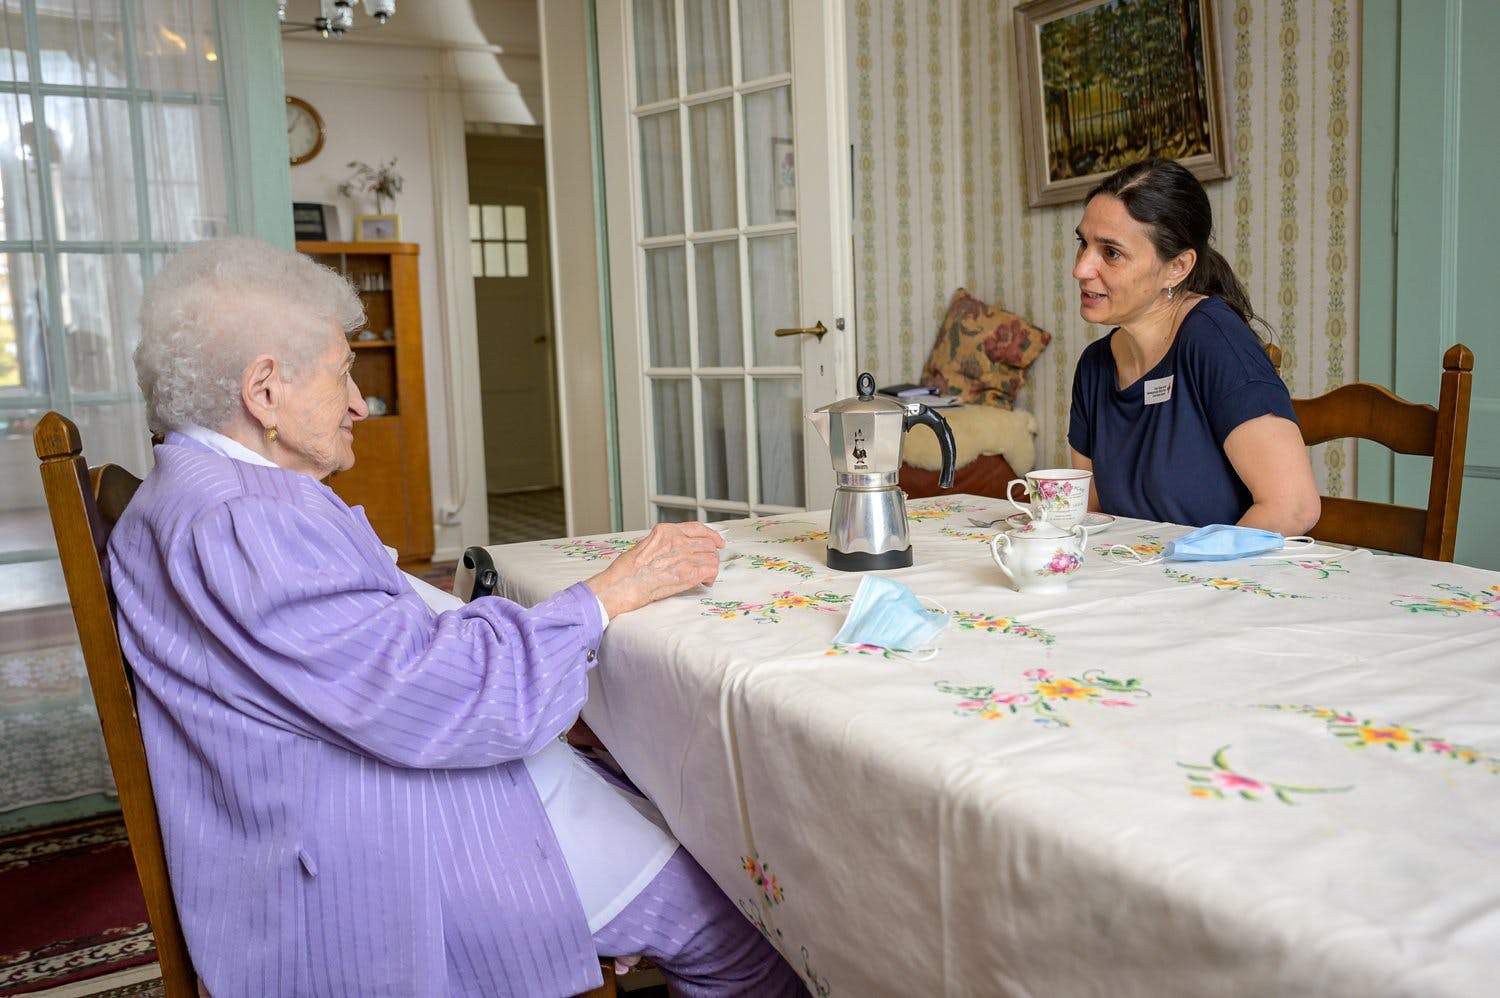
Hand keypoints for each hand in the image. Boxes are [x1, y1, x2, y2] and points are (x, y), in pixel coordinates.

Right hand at [586, 521, 724, 617]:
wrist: (622, 585)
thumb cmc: (626, 571)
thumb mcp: (644, 545)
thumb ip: (663, 544)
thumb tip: (675, 551)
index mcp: (665, 531)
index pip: (697, 528)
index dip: (711, 535)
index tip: (717, 541)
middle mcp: (677, 540)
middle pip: (707, 543)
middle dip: (710, 554)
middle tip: (707, 564)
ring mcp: (684, 556)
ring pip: (712, 557)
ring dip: (710, 567)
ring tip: (703, 576)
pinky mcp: (688, 573)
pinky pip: (711, 570)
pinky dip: (710, 577)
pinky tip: (703, 582)